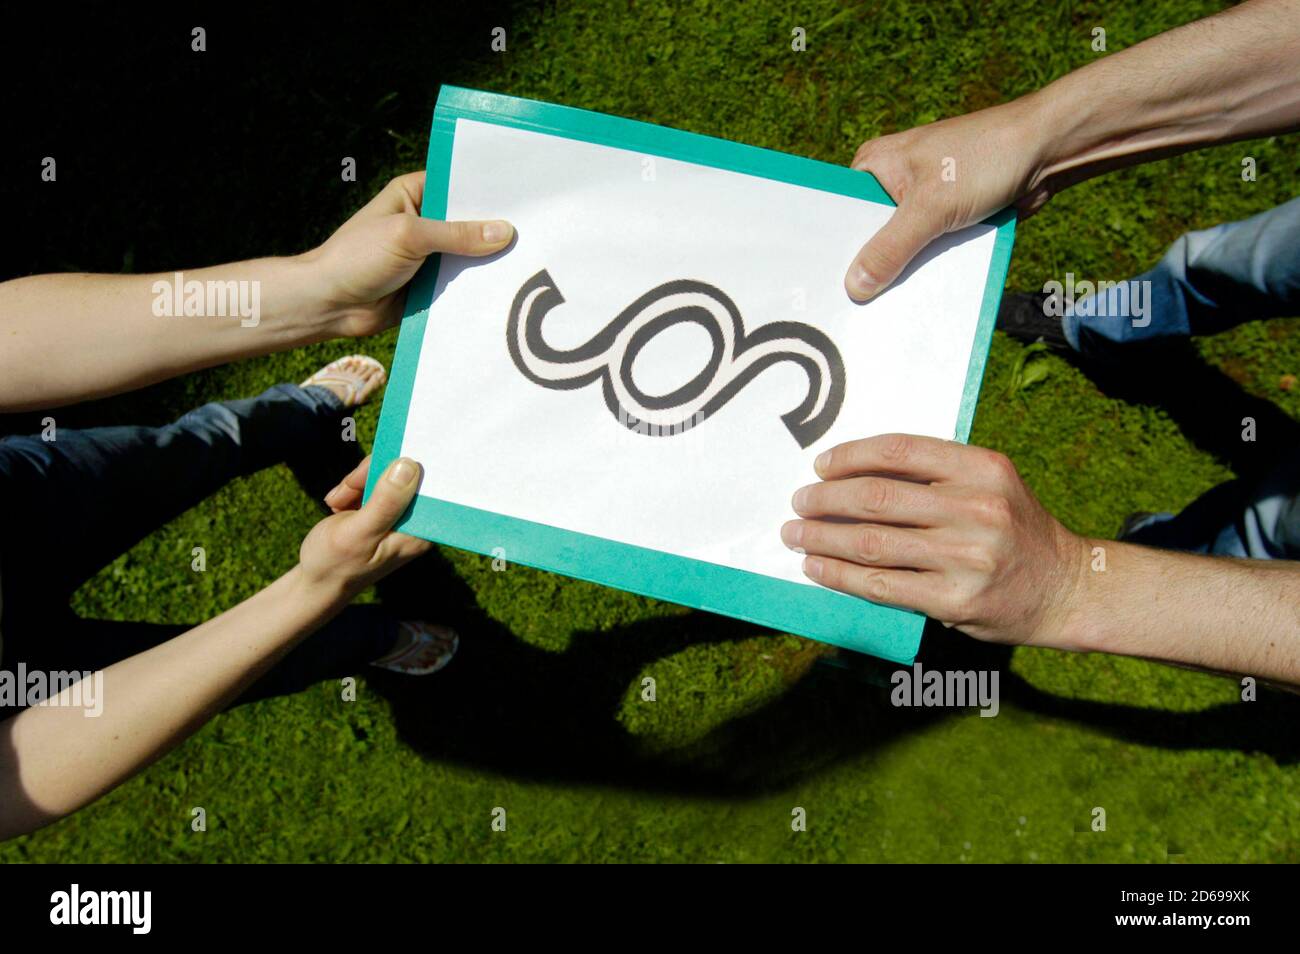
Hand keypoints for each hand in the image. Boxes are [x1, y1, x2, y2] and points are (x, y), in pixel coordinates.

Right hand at [299, 454, 432, 597]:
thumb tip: (408, 465)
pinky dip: (352, 489)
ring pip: (385, 473)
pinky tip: (339, 504)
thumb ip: (385, 501)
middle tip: (344, 491)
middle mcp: (416, 521)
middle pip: (404, 473)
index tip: (374, 466)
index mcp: (420, 531)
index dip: (401, 465)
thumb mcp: (360, 533)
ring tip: (337, 503)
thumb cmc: (336, 564)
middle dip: (369, 476)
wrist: (316, 580)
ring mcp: (400, 514)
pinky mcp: (384, 509)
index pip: (425, 484)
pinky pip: (374, 482)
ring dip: (356, 483)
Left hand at [301, 171, 514, 336]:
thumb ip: (456, 234)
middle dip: (496, 229)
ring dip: (490, 261)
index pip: (459, 184)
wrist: (330, 305)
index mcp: (414, 194)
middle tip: (538, 230)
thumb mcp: (409, 236)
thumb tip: (504, 232)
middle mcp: (425, 222)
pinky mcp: (432, 286)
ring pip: (469, 255)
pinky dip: (478, 287)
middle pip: (469, 222)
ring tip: (532, 259)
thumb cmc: (358, 258)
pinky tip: (509, 288)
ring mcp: (430, 255)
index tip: (526, 195)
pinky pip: (462, 283)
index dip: (489, 190)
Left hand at [781, 434, 1090, 647]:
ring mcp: (966, 557)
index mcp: (983, 469)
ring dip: (822, 537)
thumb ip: (936, 475)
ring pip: (871, 542)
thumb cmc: (1015, 531)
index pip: (900, 450)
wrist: (1065, 588)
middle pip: (877, 497)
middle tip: (798, 502)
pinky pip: (881, 585)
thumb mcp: (990, 485)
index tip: (820, 466)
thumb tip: (852, 474)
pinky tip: (816, 566)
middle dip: (825, 499)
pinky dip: (839, 574)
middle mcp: (977, 509)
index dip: (850, 456)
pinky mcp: (954, 600)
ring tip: (794, 534)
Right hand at [844, 96, 1050, 301]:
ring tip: (885, 309)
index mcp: (874, 166)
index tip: (825, 286)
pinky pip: (927, 252)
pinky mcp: (946, 218)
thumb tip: (854, 288)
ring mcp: (920, 202)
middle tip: (856, 307)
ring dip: (902, 273)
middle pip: (869, 237)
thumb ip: (891, 249)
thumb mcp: (930, 207)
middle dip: (870, 267)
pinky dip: (929, 269)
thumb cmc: (986, 158)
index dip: (834, 249)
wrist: (1048, 149)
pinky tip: (919, 296)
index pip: (840, 213)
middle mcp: (891, 183)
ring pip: (901, 249)